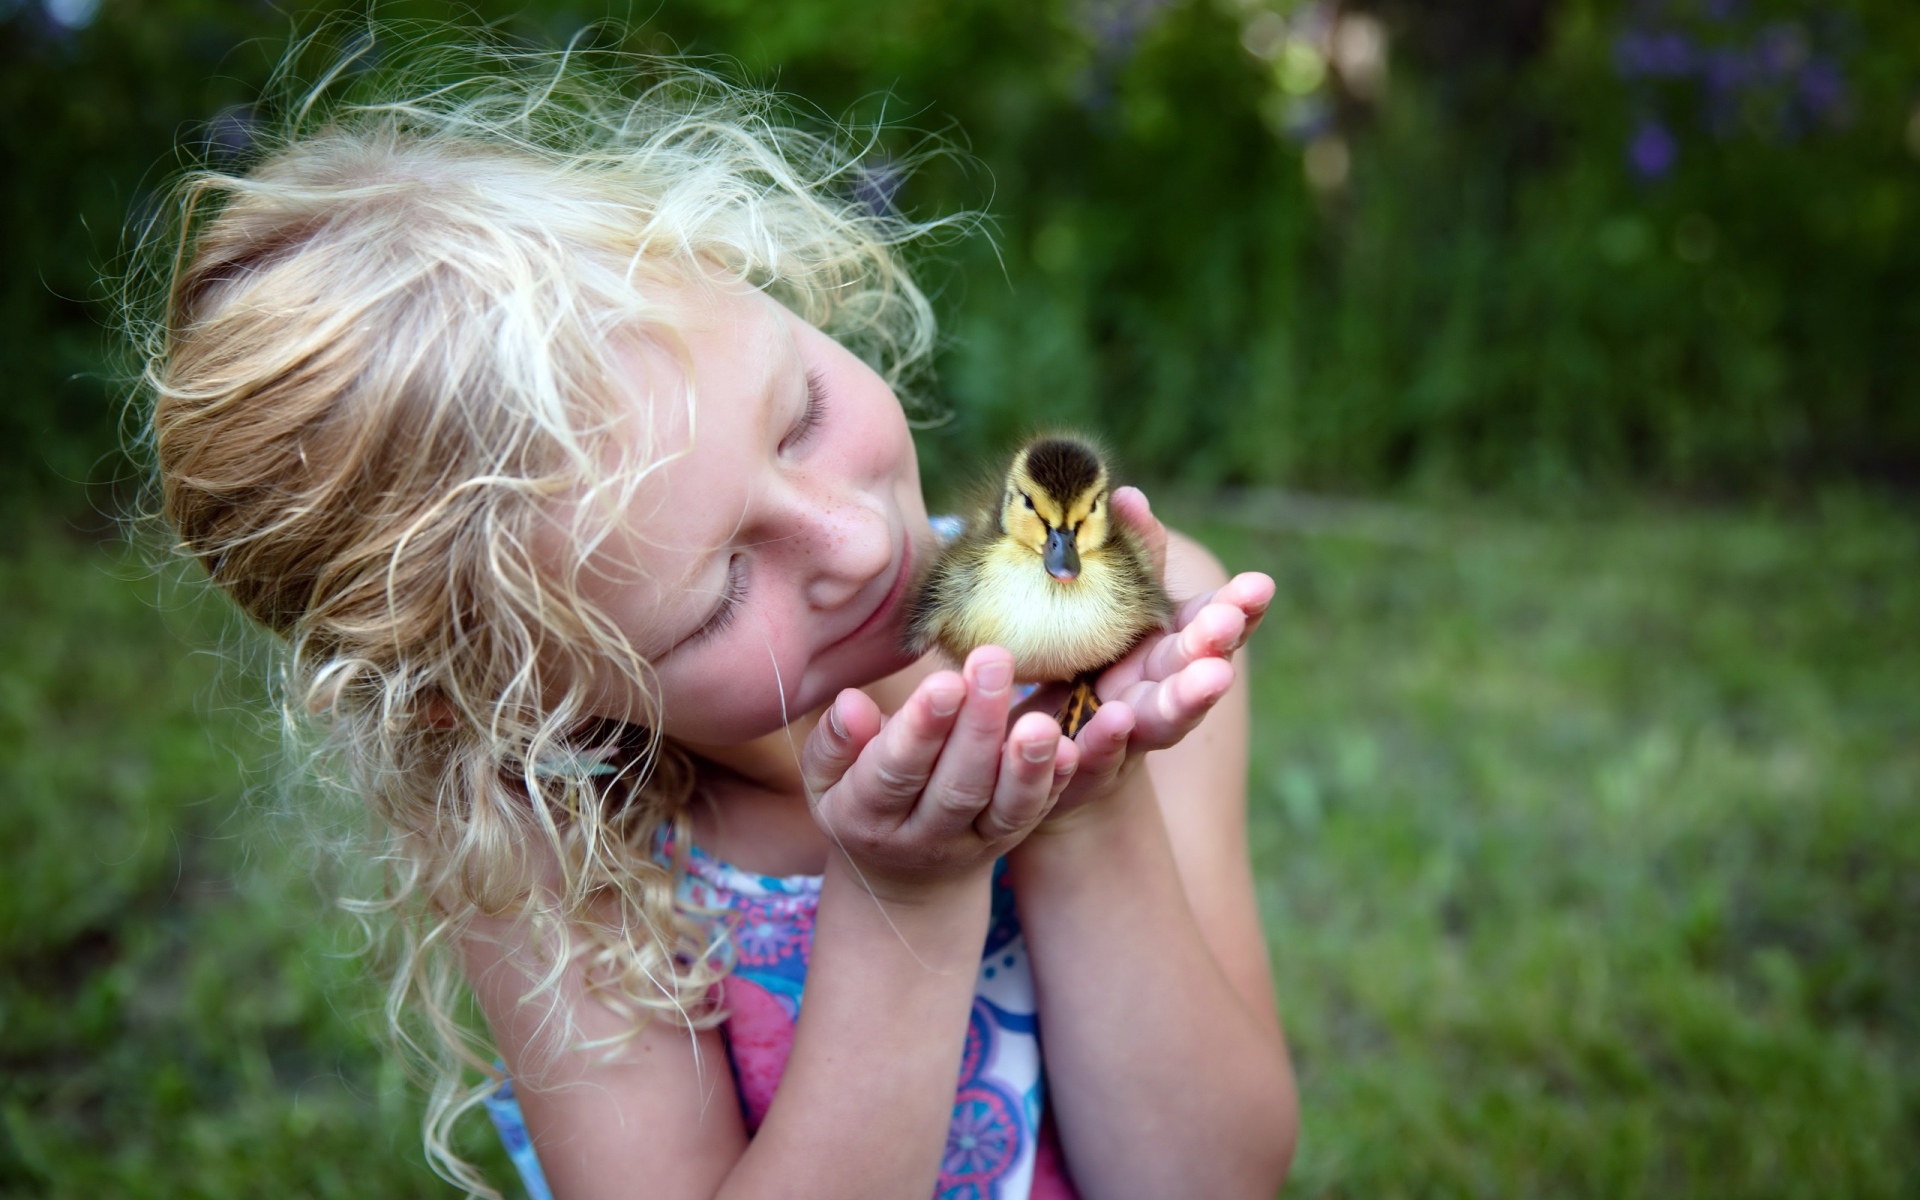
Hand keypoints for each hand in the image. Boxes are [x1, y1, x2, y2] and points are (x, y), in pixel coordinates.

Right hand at [799, 646, 1079, 900]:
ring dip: (1026, 764)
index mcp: (866, 814)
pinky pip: (1033, 814)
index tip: (946, 681)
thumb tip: (850, 704)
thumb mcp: (826, 778)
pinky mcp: (1007, 838)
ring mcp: (970, 841)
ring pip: (1003, 808)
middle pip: (956, 785)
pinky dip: (1053, 783)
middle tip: (995, 662)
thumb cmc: (860, 798)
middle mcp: (921, 836)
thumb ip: (835, 743)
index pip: (895, 770)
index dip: (921, 728)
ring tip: (1041, 720)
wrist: (902, 875)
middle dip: (978, 725)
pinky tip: (1070, 748)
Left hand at [1034, 487, 1273, 822]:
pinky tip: (1115, 721)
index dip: (1238, 609)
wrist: (1042, 744)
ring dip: (1189, 697)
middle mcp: (1160, 692)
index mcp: (1169, 647)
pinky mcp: (1088, 767)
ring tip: (1210, 677)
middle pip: (1195, 669)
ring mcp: (1130, 734)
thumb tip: (1127, 495)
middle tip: (1229, 623)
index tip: (1259, 585)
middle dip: (1214, 645)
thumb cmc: (1085, 657)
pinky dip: (1109, 741)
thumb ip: (1129, 556)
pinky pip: (1098, 757)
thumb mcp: (1110, 603)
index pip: (1213, 624)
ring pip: (1164, 718)